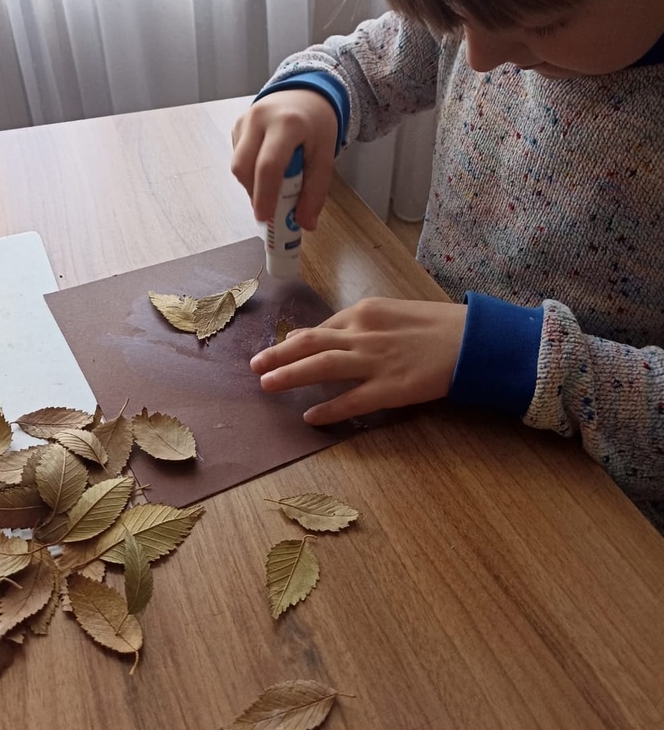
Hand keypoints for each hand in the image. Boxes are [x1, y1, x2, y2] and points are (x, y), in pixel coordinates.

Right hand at [231, 89, 337, 229]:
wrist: (305, 93)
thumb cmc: (316, 125)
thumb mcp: (324, 156)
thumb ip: (315, 192)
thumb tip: (305, 224)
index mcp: (287, 124)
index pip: (268, 165)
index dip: (264, 195)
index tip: (265, 218)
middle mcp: (259, 118)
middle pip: (242, 166)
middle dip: (254, 193)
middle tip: (270, 207)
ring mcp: (244, 120)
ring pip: (238, 165)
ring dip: (253, 183)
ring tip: (274, 182)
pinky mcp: (236, 126)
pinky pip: (238, 158)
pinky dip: (251, 171)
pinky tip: (267, 166)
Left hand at [250, 298, 467, 424]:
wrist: (476, 340)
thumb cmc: (440, 326)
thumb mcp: (395, 314)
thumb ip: (361, 324)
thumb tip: (328, 332)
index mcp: (366, 312)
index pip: (322, 327)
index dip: (297, 342)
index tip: (281, 351)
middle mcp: (364, 333)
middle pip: (310, 342)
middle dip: (278, 354)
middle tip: (254, 365)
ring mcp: (375, 361)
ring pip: (321, 367)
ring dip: (289, 375)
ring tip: (265, 385)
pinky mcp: (390, 388)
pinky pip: (351, 400)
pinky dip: (328, 409)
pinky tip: (310, 418)